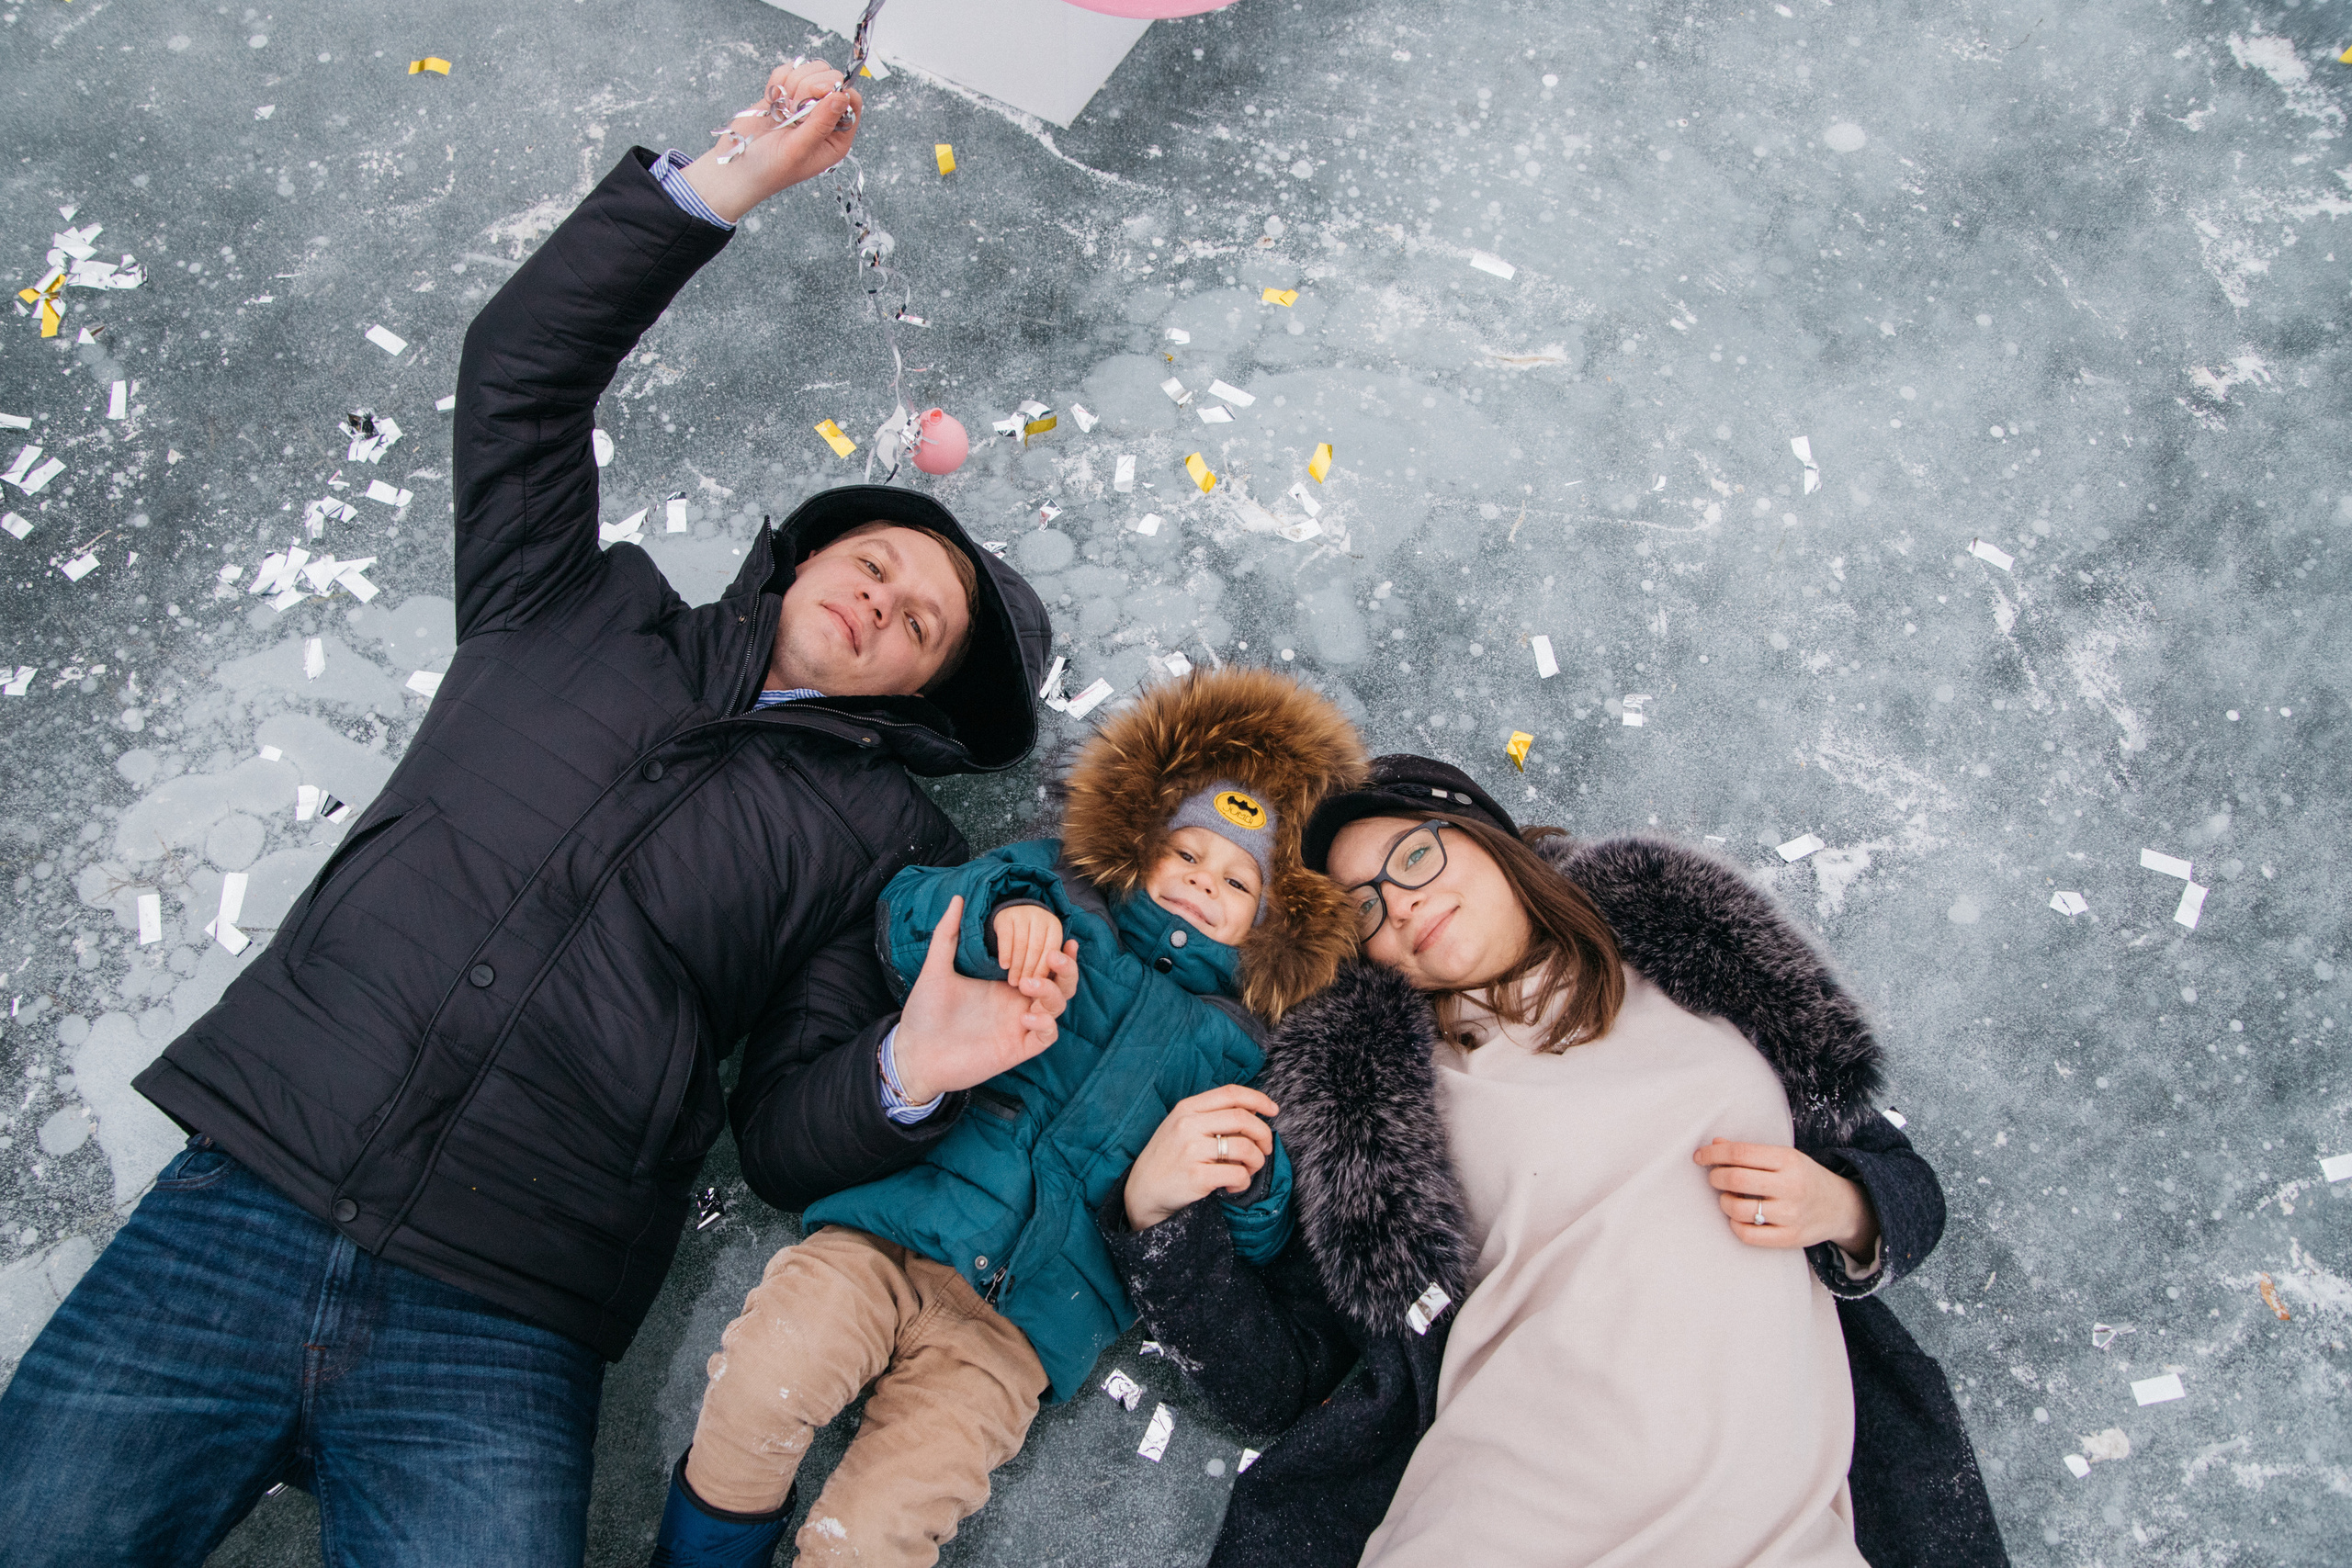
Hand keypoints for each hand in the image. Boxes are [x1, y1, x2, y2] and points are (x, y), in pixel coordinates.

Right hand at [680, 60, 863, 223]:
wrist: (736, 167)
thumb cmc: (769, 168)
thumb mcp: (799, 149)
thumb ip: (821, 123)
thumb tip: (842, 96)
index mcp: (836, 138)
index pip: (852, 100)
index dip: (837, 90)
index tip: (816, 95)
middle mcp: (824, 120)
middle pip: (832, 79)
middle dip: (810, 87)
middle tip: (794, 109)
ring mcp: (804, 105)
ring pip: (811, 70)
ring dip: (793, 85)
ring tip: (782, 110)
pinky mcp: (785, 94)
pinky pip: (788, 70)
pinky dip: (778, 81)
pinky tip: (772, 101)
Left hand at [893, 897, 1078, 1104]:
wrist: (914, 1053)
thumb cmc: (924, 1012)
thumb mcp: (936, 968)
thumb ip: (947, 934)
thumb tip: (958, 898)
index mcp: (1004, 981)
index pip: (1042, 965)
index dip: (1060, 952)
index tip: (1065, 937)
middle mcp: (1017, 1002)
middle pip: (1061, 985)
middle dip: (1066, 969)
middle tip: (1052, 956)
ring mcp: (1019, 1025)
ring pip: (1058, 1007)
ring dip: (1051, 992)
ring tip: (1026, 984)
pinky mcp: (1017, 1049)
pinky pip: (1047, 1036)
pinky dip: (1045, 1024)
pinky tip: (1025, 1016)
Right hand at [993, 906, 1064, 986]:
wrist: (1013, 921)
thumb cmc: (1034, 943)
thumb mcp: (1047, 949)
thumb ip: (1057, 962)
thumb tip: (1061, 968)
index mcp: (1054, 926)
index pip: (1050, 950)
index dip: (1044, 969)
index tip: (1038, 985)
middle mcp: (1040, 916)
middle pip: (1036, 947)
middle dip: (1029, 970)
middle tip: (1023, 987)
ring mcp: (1022, 913)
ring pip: (1021, 944)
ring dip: (1017, 965)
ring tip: (1013, 981)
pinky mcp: (1005, 915)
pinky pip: (1006, 937)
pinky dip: (1005, 953)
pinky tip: (1004, 966)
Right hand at [1123, 1086, 1279, 1232]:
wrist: (1142, 1192)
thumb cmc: (1169, 1157)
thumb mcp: (1183, 1126)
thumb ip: (1213, 1115)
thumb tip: (1255, 1109)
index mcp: (1187, 1108)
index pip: (1231, 1093)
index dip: (1258, 1099)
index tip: (1273, 1110)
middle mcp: (1188, 1125)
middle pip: (1243, 1118)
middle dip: (1263, 1134)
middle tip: (1265, 1149)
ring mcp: (1191, 1150)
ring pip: (1245, 1148)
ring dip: (1256, 1161)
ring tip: (1247, 1170)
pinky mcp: (1197, 1176)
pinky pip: (1237, 1174)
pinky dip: (1243, 1182)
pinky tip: (1231, 1186)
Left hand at [1694, 1139, 1878, 1257]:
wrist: (1840, 1207)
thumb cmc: (1803, 1177)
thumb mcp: (1783, 1156)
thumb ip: (1749, 1151)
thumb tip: (1715, 1145)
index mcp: (1788, 1159)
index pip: (1740, 1153)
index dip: (1713, 1154)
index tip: (1700, 1156)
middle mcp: (1791, 1186)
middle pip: (1735, 1180)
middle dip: (1715, 1177)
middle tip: (1715, 1177)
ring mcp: (1791, 1214)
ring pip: (1738, 1209)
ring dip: (1723, 1202)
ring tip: (1728, 1198)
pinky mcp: (1789, 1238)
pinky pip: (1747, 1234)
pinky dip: (1735, 1224)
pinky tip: (1739, 1217)